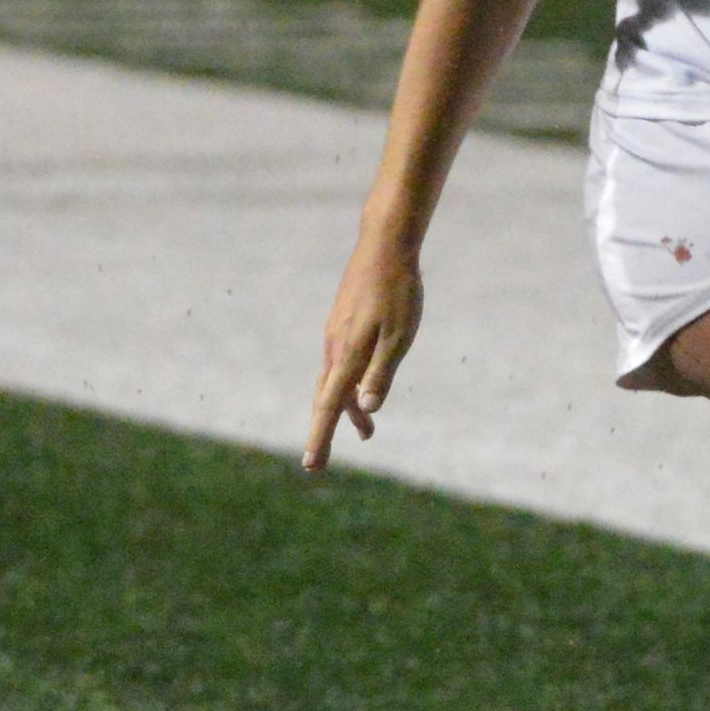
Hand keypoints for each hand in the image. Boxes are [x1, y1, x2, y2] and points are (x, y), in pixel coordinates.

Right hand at [303, 229, 424, 471]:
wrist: (385, 245)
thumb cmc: (398, 291)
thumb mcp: (399, 337)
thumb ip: (381, 375)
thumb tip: (365, 410)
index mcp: (348, 354)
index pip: (329, 405)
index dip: (320, 437)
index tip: (311, 465)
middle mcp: (335, 347)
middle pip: (327, 398)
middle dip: (326, 431)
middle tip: (318, 464)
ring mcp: (336, 334)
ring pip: (335, 381)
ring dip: (345, 409)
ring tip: (365, 434)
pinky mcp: (342, 323)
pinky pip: (340, 364)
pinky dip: (347, 385)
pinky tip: (360, 388)